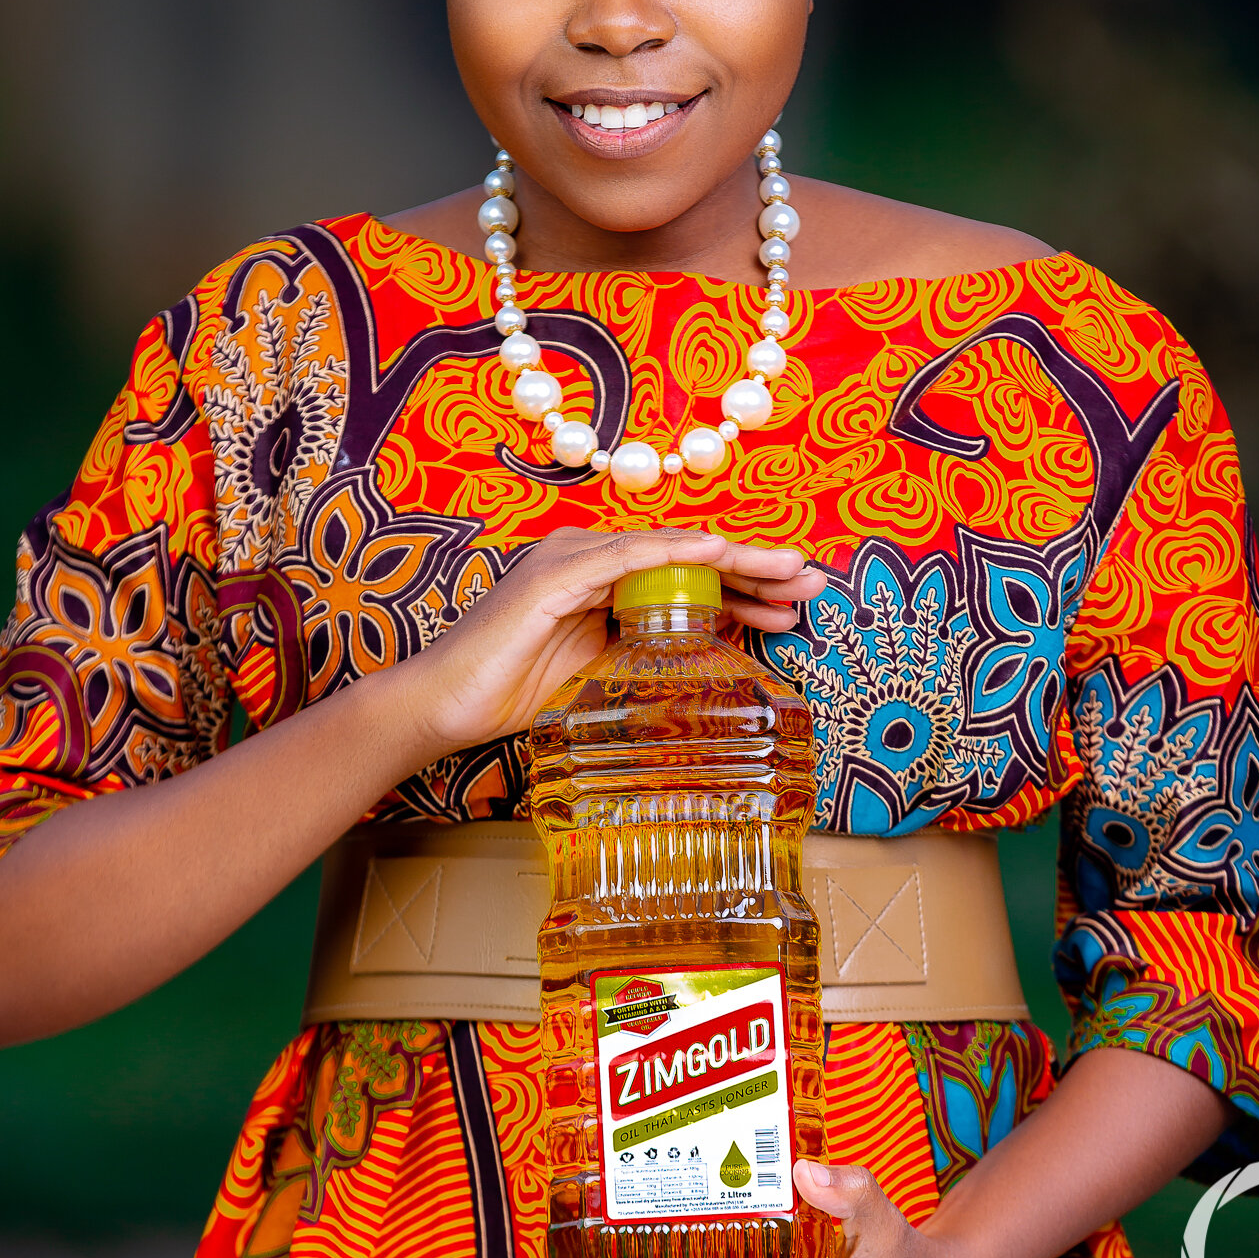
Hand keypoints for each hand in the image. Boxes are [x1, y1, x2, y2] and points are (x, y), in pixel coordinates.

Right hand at [394, 526, 823, 755]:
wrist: (446, 706)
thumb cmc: (515, 692)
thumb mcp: (602, 672)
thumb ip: (648, 654)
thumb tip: (713, 656)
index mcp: (601, 575)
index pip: (686, 574)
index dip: (744, 584)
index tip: (793, 600)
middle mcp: (590, 555)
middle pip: (688, 557)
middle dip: (755, 569)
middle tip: (812, 581)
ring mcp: (571, 559)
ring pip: (670, 552)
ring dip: (734, 562)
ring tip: (788, 573)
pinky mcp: (555, 576)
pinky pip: (627, 559)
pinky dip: (676, 554)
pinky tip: (719, 555)